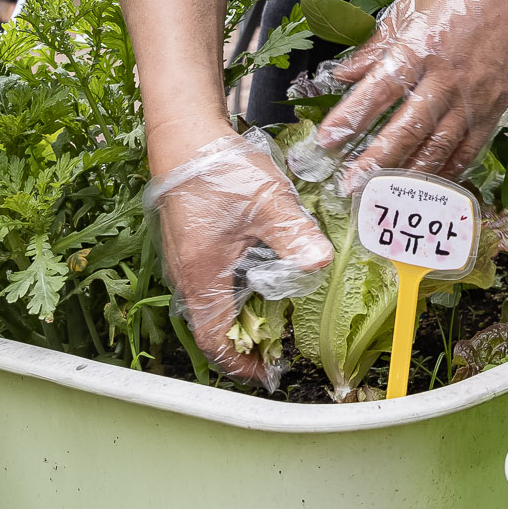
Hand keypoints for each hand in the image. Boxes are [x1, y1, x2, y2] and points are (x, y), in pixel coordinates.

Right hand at [145, 128, 331, 385]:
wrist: (185, 135)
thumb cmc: (219, 171)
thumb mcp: (267, 204)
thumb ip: (295, 236)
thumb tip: (322, 264)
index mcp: (202, 278)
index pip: (216, 341)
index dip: (241, 364)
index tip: (270, 373)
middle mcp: (187, 276)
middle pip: (215, 326)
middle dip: (248, 341)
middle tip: (283, 344)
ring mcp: (186, 259)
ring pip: (213, 303)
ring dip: (243, 315)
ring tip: (279, 315)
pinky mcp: (192, 243)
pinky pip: (212, 281)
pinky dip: (237, 290)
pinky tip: (263, 274)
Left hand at [289, 0, 507, 192]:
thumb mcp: (412, 8)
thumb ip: (377, 45)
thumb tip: (343, 74)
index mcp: (421, 47)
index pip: (380, 88)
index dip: (353, 116)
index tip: (327, 140)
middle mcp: (446, 78)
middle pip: (408, 126)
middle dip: (377, 158)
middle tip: (350, 183)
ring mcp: (472, 99)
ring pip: (437, 145)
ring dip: (407, 172)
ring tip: (381, 193)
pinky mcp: (492, 112)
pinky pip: (467, 150)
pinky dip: (446, 171)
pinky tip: (424, 185)